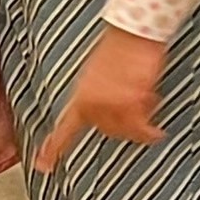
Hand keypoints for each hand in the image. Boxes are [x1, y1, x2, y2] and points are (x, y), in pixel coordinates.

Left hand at [32, 28, 167, 168]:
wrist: (130, 35)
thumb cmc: (117, 51)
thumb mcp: (96, 76)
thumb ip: (96, 97)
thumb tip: (106, 112)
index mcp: (79, 98)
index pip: (64, 128)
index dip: (53, 149)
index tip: (43, 164)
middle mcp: (91, 106)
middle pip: (108, 132)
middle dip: (123, 123)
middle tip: (135, 107)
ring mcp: (109, 106)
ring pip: (125, 132)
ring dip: (138, 123)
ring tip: (146, 105)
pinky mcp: (129, 104)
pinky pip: (140, 129)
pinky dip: (149, 133)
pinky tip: (156, 133)